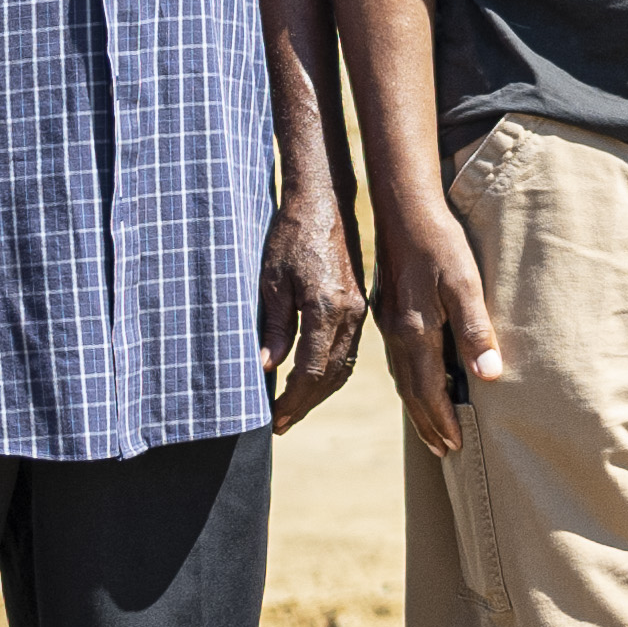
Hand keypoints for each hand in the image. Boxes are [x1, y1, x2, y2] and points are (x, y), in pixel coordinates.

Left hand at [259, 187, 368, 430]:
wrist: (324, 203)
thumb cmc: (291, 236)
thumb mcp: (271, 281)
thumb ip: (274, 326)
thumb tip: (267, 367)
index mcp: (327, 308)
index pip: (312, 369)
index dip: (292, 399)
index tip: (274, 418)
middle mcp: (350, 314)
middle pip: (332, 375)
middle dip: (305, 403)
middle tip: (280, 423)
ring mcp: (359, 310)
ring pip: (344, 366)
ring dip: (320, 392)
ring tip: (294, 409)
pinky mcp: (360, 305)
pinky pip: (349, 350)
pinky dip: (332, 372)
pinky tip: (315, 380)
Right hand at [371, 197, 504, 458]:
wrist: (403, 210)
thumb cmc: (441, 244)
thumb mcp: (465, 283)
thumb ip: (476, 330)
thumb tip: (489, 376)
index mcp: (416, 331)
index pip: (429, 389)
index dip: (441, 420)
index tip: (454, 447)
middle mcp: (397, 333)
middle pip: (411, 391)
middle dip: (427, 423)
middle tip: (442, 451)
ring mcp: (389, 323)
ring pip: (401, 377)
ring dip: (416, 406)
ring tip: (430, 428)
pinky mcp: (388, 311)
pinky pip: (396, 359)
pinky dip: (408, 382)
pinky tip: (416, 383)